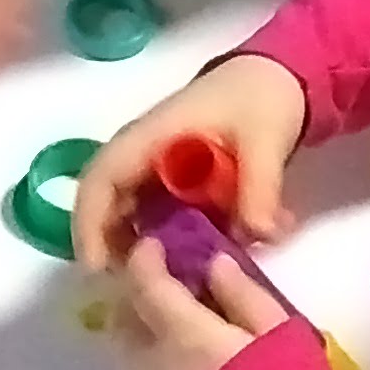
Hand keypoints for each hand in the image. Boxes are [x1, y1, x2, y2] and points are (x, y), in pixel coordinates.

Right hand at [73, 50, 309, 262]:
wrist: (279, 78)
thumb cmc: (262, 98)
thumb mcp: (265, 139)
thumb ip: (261, 187)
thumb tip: (258, 236)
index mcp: (151, 136)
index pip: (100, 178)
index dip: (91, 223)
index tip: (97, 267)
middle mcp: (144, 154)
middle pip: (108, 205)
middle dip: (116, 249)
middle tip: (139, 290)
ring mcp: (159, 169)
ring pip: (134, 216)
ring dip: (146, 250)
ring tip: (171, 285)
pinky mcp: (178, 183)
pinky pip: (163, 218)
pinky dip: (174, 242)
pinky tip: (200, 265)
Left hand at [115, 235, 289, 369]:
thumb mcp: (282, 338)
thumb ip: (243, 297)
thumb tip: (213, 265)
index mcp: (181, 335)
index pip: (144, 284)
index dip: (147, 259)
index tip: (158, 245)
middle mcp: (151, 368)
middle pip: (126, 320)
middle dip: (142, 298)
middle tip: (174, 289)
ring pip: (137, 359)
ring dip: (153, 340)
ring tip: (194, 341)